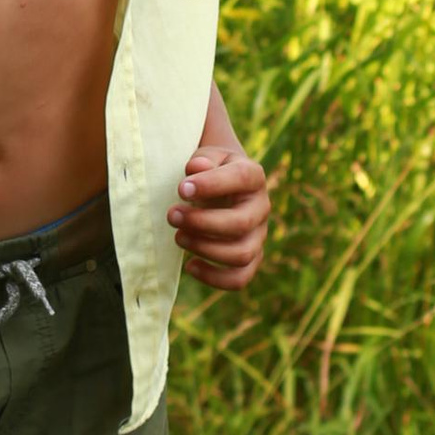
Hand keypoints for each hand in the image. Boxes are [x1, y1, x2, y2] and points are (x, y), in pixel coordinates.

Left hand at [170, 131, 269, 292]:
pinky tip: (189, 266)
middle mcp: (261, 207)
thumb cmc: (210, 170)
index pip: (241, 178)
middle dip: (202, 222)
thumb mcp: (207, 156)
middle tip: (172, 215)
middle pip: (240, 224)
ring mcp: (258, 235)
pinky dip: (214, 278)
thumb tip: (196, 168)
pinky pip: (240, 278)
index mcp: (253, 176)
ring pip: (242, 254)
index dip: (211, 185)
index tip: (181, 189)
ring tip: (178, 237)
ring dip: (205, 248)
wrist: (223, 183)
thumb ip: (203, 159)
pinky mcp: (251, 258)